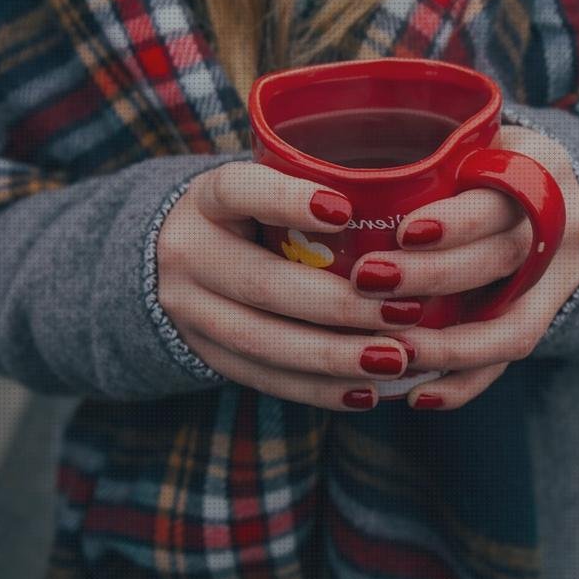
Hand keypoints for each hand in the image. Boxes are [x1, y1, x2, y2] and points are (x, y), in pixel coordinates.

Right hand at [156, 162, 419, 410]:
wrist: (173, 258)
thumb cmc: (250, 214)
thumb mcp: (262, 186)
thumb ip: (311, 189)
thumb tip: (406, 198)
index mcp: (206, 200)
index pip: (238, 190)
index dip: (286, 200)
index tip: (345, 210)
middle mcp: (188, 253)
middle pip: (262, 283)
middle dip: (338, 304)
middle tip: (404, 312)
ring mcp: (189, 311)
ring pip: (263, 340)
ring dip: (334, 356)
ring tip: (394, 359)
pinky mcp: (205, 354)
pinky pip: (264, 377)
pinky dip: (318, 390)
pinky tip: (366, 392)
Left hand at [352, 126, 578, 409]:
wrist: (543, 191)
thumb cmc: (479, 159)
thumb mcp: (466, 138)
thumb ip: (423, 153)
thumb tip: (325, 172)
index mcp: (540, 165)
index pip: (502, 196)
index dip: (456, 222)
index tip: (401, 232)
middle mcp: (564, 222)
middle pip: (502, 258)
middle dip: (433, 277)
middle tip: (369, 282)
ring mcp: (562, 276)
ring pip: (514, 323)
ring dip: (448, 345)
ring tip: (391, 353)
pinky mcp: (550, 316)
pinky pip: (510, 360)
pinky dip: (464, 382)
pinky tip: (417, 394)